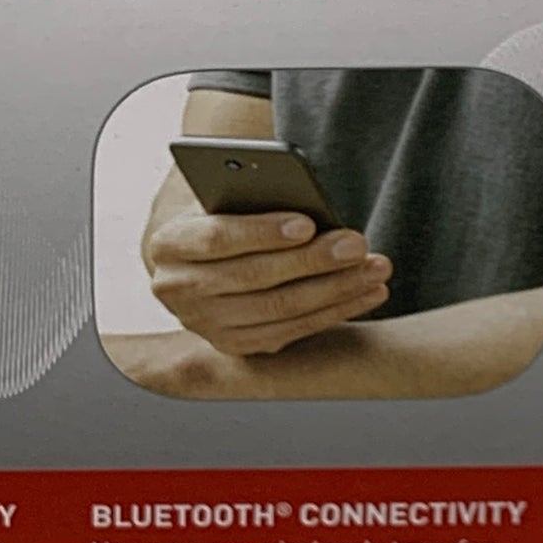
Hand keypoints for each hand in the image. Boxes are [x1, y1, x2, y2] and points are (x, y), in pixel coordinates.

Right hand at [145, 210, 391, 355]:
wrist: (193, 256)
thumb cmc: (220, 212)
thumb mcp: (222, 197)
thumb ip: (249, 198)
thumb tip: (307, 205)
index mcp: (168, 244)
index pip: (216, 238)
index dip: (262, 232)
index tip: (308, 222)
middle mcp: (177, 290)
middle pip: (254, 278)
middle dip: (312, 261)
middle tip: (357, 244)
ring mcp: (204, 324)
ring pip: (278, 310)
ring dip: (335, 290)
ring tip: (374, 268)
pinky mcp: (234, 345)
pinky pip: (291, 332)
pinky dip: (334, 312)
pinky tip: (367, 292)